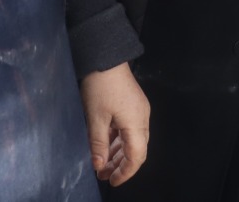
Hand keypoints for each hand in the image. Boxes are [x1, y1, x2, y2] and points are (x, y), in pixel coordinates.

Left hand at [80, 62, 149, 185]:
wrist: (105, 56)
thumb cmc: (101, 84)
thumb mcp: (95, 118)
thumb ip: (99, 144)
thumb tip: (99, 165)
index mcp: (136, 122)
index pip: (136, 157)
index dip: (125, 172)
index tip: (112, 181)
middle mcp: (142, 118)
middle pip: (136, 150)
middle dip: (120, 165)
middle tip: (103, 175)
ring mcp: (139, 110)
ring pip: (132, 140)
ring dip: (118, 153)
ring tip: (102, 163)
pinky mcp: (133, 105)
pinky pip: (129, 129)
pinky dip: (118, 140)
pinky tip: (106, 145)